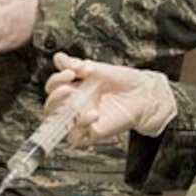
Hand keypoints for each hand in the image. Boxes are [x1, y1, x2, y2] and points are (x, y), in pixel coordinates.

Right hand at [44, 53, 176, 142]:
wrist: (144, 93)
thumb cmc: (124, 81)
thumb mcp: (99, 69)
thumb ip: (76, 65)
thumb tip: (58, 58)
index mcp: (74, 89)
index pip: (53, 88)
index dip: (56, 81)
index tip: (69, 73)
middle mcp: (75, 105)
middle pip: (51, 107)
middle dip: (54, 98)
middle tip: (66, 88)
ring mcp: (82, 120)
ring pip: (58, 124)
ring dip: (62, 114)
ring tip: (76, 102)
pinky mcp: (92, 132)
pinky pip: (77, 137)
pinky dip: (81, 127)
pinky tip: (93, 114)